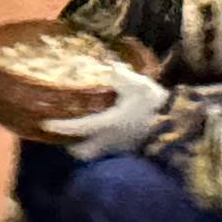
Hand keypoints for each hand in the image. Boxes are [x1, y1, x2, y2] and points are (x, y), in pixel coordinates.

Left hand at [50, 64, 169, 156]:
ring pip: (95, 154)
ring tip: (81, 136)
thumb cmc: (154, 105)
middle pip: (82, 152)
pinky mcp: (130, 150)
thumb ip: (120, 76)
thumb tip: (109, 66)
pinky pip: (109, 152)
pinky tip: (103, 136)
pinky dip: (101, 146)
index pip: (77, 128)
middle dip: (70, 147)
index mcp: (107, 124)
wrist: (176, 123)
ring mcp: (120, 148)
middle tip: (64, 135)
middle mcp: (109, 141)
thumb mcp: (137, 85)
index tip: (44, 124)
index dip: (60, 126)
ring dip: (86, 148)